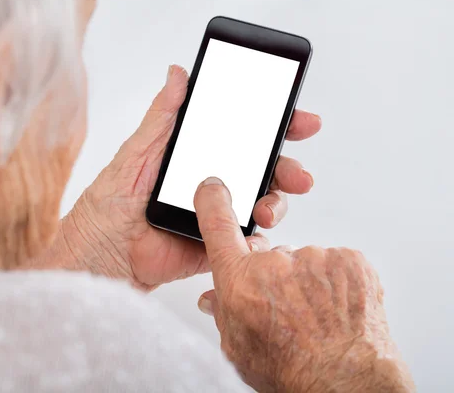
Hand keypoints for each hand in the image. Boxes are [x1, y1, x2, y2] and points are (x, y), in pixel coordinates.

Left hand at [42, 65, 320, 289]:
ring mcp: (219, 215)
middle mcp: (214, 184)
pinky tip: (254, 237)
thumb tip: (178, 73)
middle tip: (299, 175)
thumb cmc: (109, 204)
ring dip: (276, 204)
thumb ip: (162, 116)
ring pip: (263, 205)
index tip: (301, 121)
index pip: (246, 136)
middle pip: (264, 171)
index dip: (277, 127)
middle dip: (288, 170)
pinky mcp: (217, 246)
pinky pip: (248, 243)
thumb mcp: (137, 152)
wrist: (100, 256)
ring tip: (266, 208)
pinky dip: (259, 241)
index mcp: (198, 157)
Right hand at [193, 177, 414, 392]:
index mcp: (241, 281)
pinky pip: (334, 263)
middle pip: (268, 255)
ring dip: (307, 282)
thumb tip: (213, 300)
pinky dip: (335, 282)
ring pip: (303, 262)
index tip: (213, 189)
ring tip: (316, 316)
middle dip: (272, 276)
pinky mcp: (348, 259)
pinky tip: (336, 309)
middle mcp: (275, 263)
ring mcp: (315, 258)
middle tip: (285, 308)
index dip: (213, 203)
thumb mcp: (239, 346)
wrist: (345, 384)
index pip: (218, 226)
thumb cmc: (291, 370)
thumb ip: (224, 313)